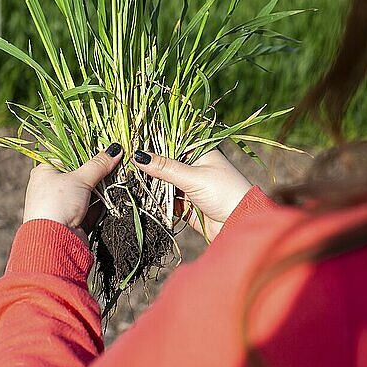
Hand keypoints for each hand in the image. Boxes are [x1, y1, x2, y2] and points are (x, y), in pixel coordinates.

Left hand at [23, 143, 123, 245]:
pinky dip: (102, 204)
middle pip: (80, 174)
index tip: (106, 149)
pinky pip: (91, 207)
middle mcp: (52, 187)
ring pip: (88, 191)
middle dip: (99, 171)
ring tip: (119, 179)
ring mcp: (64, 205)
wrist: (54, 243)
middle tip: (116, 163)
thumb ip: (99, 164)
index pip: (68, 155)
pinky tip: (115, 197)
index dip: (87, 152)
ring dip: (102, 188)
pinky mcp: (74, 219)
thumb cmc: (58, 204)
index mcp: (46, 172)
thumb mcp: (79, 179)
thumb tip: (115, 149)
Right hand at [132, 149, 251, 241]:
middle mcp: (192, 166)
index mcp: (198, 151)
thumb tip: (138, 155)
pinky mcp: (184, 204)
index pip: (171, 142)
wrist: (240, 224)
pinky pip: (165, 200)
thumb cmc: (224, 192)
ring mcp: (188, 185)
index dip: (152, 143)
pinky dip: (155, 200)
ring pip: (162, 182)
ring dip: (150, 184)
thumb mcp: (193, 177)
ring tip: (129, 181)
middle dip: (148, 166)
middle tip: (126, 165)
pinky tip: (141, 198)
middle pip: (164, 163)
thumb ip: (165, 168)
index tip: (131, 143)